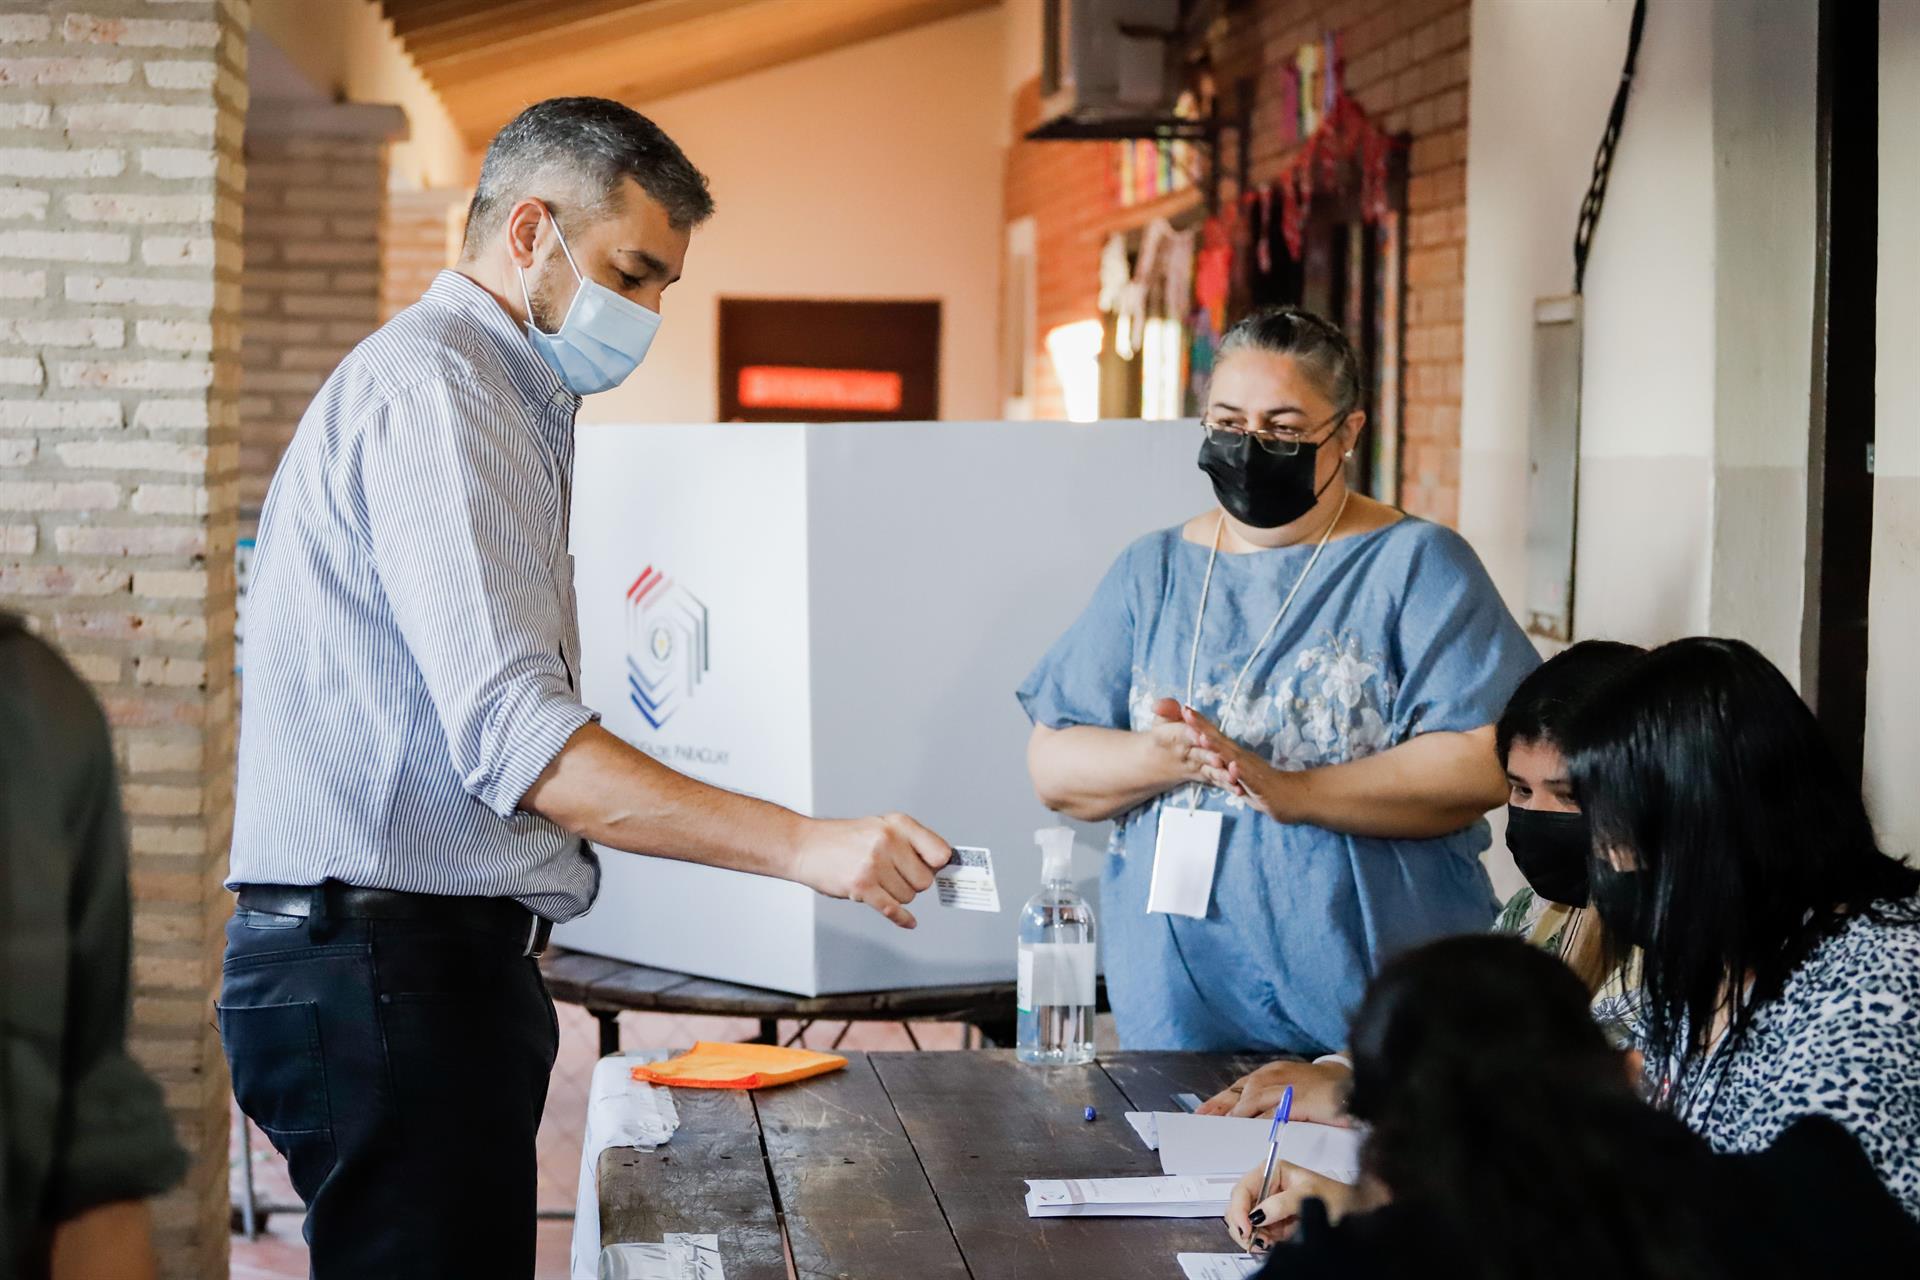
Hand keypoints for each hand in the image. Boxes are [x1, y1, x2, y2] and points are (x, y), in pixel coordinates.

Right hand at [793, 813, 950, 928]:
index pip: (939, 851)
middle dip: (913, 883)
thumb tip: (940, 864)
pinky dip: (902, 918)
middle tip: (895, 876)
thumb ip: (909, 842)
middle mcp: (888, 841)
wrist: (804, 846)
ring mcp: (874, 864)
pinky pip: (892, 909)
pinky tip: (908, 921)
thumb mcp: (879, 827)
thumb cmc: (842, 839)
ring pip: (908, 896)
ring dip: (896, 895)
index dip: (939, 865)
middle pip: (925, 880)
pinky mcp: (862, 886)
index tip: (939, 871)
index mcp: (897, 824)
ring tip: (877, 881)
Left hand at [1153, 699, 1299, 819]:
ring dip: (1217, 747)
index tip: (1183, 709)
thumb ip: (1222, 762)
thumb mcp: (1237, 773)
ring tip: (1202, 737)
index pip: (1214, 735)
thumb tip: (1208, 747)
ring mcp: (1251, 770)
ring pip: (1231, 757)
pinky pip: (1248, 778)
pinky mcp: (1259, 785)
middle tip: (1186, 713)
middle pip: (1219, 740)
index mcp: (1234, 754)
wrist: (1291, 797)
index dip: (1199, 723)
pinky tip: (1232, 765)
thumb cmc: (1262, 785)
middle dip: (1202, 727)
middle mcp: (1241, 758)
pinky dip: (1239, 771)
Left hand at [1198, 1058, 1351, 1122]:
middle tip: (1202, 1120)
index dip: (1219, 1101)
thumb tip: (1245, 1118)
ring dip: (1235, 1115)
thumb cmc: (1321, 1088)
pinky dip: (1258, 1121)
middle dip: (1220, 1107)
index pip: (1239, 1087)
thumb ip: (1269, 1102)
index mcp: (1272, 1073)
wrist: (1351, 1081)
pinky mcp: (1300, 1099)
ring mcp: (1287, 1086)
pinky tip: (1247, 1130)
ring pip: (1252, 1100)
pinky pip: (1274, 1111)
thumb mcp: (1290, 1091)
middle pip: (1241, 1092)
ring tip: (1220, 1130)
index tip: (1202, 1113)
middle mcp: (1276, 1076)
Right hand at [1224, 1159, 1358, 1252]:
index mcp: (1272, 1172)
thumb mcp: (1310, 1196)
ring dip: (1252, 1237)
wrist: (1356, 1214)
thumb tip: (1258, 1214)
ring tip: (1268, 1243)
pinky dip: (1260, 1244)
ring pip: (1245, 1224)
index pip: (1243, 1189)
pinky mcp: (1274, 1227)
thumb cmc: (1338, 1197)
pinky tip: (1272, 1245)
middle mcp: (1267, 1189)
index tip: (1247, 1227)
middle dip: (1244, 1225)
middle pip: (1238, 1207)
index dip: (1239, 1208)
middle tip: (1256, 1241)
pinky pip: (1257, 1237)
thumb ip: (1283, 1203)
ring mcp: (1270, 1209)